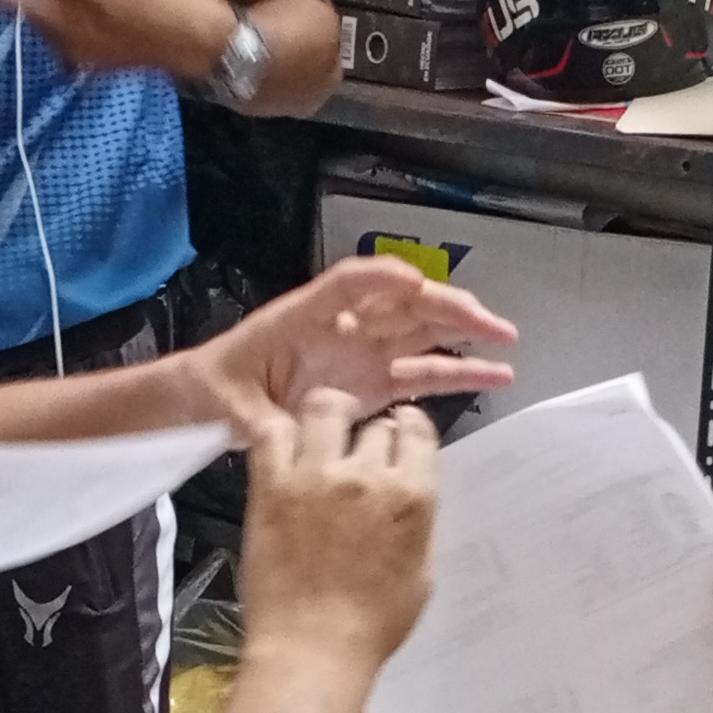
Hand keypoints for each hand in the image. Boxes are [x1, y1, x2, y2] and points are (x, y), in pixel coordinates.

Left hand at [182, 261, 517, 430]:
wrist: (208, 401)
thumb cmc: (215, 388)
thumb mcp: (229, 406)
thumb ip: (258, 420)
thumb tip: (281, 433)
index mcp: (302, 317)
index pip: (347, 285)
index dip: (382, 280)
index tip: (414, 283)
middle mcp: (342, 327)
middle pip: (401, 304)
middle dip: (445, 307)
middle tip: (486, 321)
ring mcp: (361, 354)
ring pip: (420, 334)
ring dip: (462, 334)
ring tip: (505, 341)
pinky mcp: (373, 383)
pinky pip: (421, 374)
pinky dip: (456, 373)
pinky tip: (491, 374)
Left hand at [238, 392, 436, 672]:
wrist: (312, 649)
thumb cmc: (370, 625)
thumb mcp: (421, 572)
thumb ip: (419, 523)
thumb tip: (412, 494)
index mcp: (412, 497)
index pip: (417, 432)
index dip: (409, 427)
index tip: (400, 431)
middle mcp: (367, 478)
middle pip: (374, 424)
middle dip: (370, 433)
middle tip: (358, 450)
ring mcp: (316, 478)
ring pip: (325, 408)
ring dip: (328, 414)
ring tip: (322, 428)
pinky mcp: (272, 487)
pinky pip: (273, 433)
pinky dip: (280, 431)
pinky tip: (286, 446)